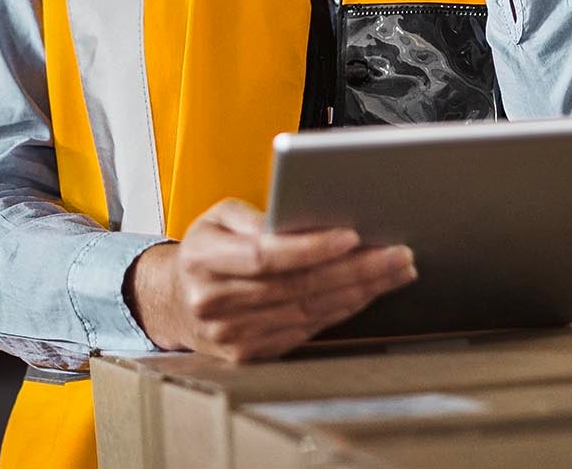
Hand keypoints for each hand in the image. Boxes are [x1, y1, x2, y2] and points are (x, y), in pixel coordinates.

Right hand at [124, 199, 415, 361]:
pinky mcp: (251, 355)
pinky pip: (306, 331)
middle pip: (296, 287)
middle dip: (355, 270)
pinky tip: (367, 293)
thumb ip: (254, 217)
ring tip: (395, 270)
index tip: (352, 235)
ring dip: (359, 292)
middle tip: (397, 254)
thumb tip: (300, 223)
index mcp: (202, 259)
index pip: (263, 256)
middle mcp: (214, 303)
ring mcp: (232, 336)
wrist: (174, 303)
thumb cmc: (206, 250)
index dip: (309, 248)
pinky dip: (342, 311)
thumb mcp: (217, 217)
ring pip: (308, 312)